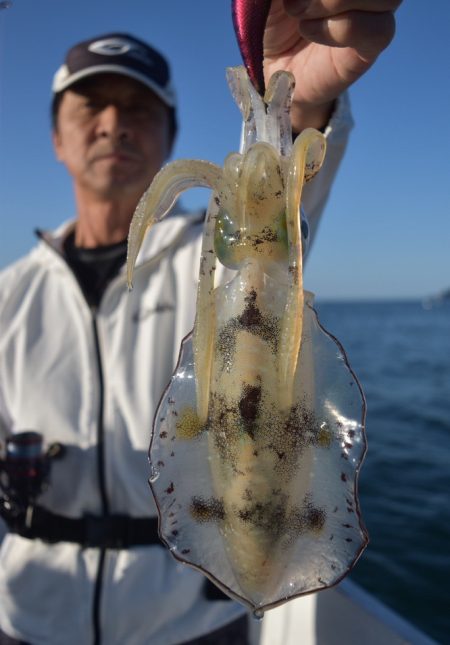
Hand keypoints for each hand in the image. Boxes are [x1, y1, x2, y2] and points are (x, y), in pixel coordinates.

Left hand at [263, 0, 401, 130]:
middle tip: (294, 5)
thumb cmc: (273, 29)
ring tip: (300, 16)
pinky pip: (378, 30)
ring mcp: (372, 16)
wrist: (272, 75)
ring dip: (334, 1)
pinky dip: (342, 27)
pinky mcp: (370, 48)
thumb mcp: (269, 3)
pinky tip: (308, 31)